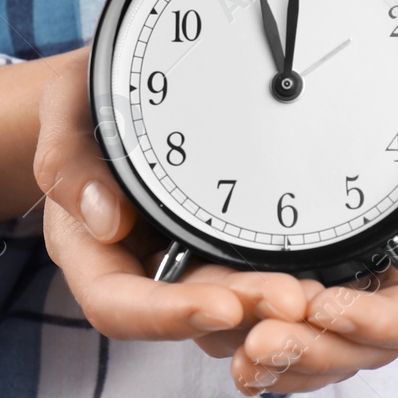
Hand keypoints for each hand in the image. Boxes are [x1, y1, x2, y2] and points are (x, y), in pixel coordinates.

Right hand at [0, 48, 308, 342]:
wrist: (128, 82)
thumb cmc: (93, 96)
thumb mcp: (67, 105)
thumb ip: (69, 157)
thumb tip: (104, 219)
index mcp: (89, 249)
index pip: (119, 305)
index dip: (170, 314)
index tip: (222, 306)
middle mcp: (138, 268)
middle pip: (189, 314)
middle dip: (244, 310)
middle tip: (296, 299)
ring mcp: (185, 261)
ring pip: (231, 308)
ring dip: (274, 307)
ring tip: (322, 294)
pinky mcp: (227, 246)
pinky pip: (256, 275)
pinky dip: (290, 279)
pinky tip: (330, 275)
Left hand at [222, 14, 397, 393]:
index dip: (380, 320)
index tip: (327, 307)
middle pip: (374, 342)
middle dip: (317, 349)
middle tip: (258, 342)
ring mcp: (383, 272)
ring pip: (336, 341)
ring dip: (287, 352)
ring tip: (235, 349)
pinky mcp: (345, 260)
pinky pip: (309, 315)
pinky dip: (271, 330)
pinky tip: (227, 332)